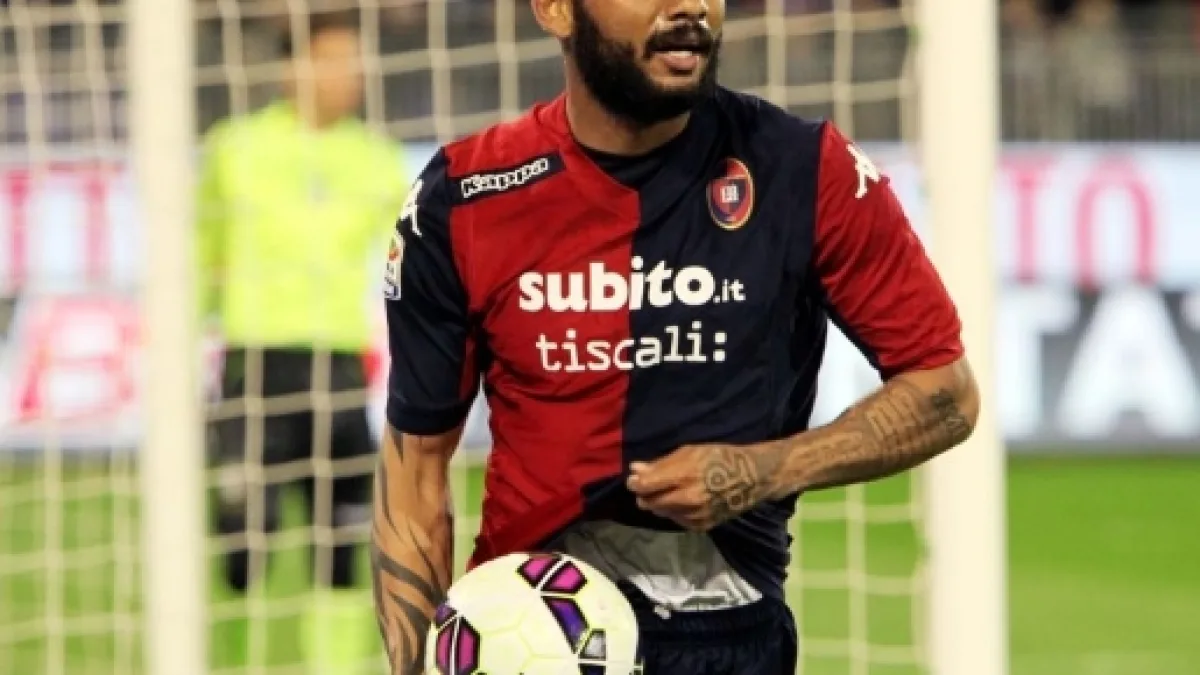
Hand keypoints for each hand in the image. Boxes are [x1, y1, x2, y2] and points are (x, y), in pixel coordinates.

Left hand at [625, 442, 787, 531]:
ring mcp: (695, 515)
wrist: (752, 478)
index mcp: (684, 475)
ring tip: (668, 490)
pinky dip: (673, 511)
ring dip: (658, 503)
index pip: (645, 486)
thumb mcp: (690, 452)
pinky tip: (682, 500)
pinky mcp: (701, 526)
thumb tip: (635, 470)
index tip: (633, 479)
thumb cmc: (719, 458)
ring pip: (661, 512)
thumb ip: (661, 464)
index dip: (635, 483)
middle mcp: (688, 498)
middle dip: (644, 494)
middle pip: (649, 502)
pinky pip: (676, 520)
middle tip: (647, 486)